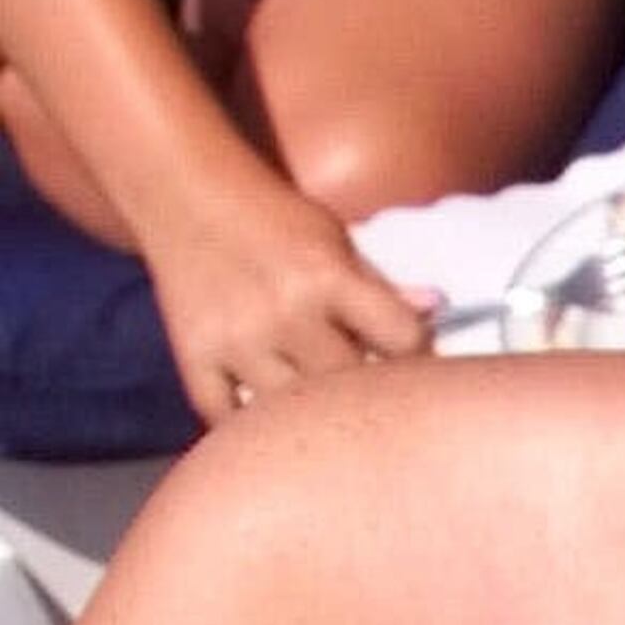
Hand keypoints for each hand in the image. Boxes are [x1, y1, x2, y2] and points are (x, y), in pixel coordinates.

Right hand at [140, 156, 429, 423]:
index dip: (419, 355)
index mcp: (329, 277)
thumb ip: (381, 285)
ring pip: (290, 410)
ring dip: (311, 415)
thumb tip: (438, 309)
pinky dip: (248, 427)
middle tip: (378, 399)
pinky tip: (271, 426)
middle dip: (369, 392)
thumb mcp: (336, 239)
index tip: (417, 363)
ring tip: (328, 416)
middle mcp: (283, 312)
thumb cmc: (275, 220)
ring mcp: (235, 340)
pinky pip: (224, 416)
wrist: (186, 198)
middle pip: (348, 383)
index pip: (401, 338)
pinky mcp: (193, 356)